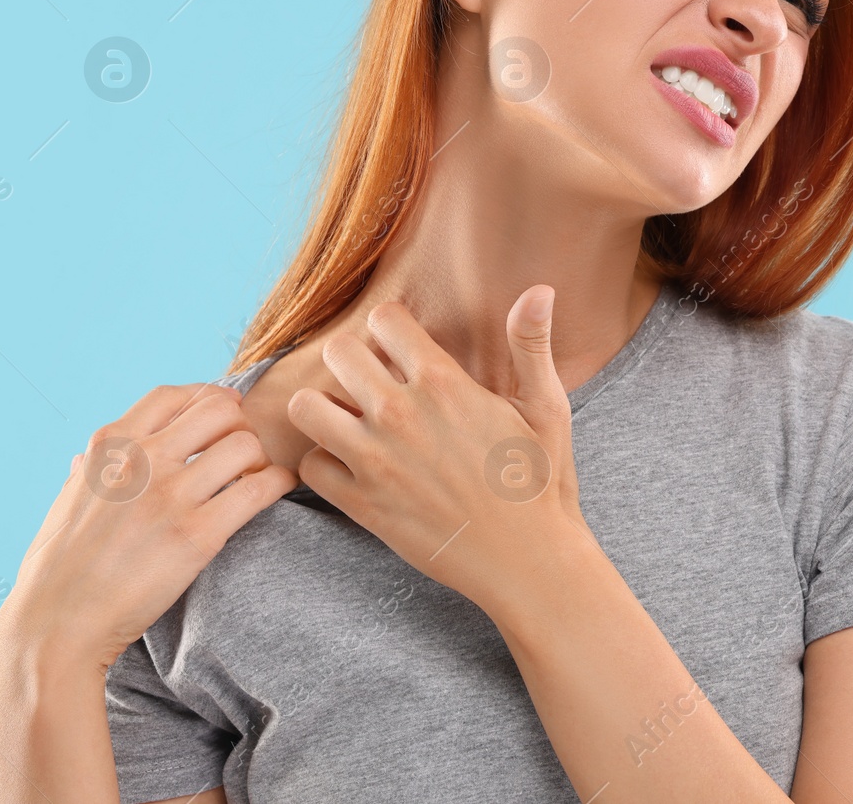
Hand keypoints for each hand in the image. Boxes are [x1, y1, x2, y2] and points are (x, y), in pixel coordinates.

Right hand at [0, 383, 298, 674]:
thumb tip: (84, 462)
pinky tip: (276, 490)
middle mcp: (143, 459)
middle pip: (218, 408)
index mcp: (110, 445)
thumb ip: (86, 474)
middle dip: (237, 425)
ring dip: (258, 458)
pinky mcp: (197, 535)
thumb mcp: (66, 503)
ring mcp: (171, 495)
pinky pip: (258, 490)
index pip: (172, 395)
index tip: (221, 415)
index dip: (205, 398)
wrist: (57, 623)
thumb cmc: (57, 570)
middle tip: (240, 453)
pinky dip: (277, 483)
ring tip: (254, 478)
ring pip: (244, 444)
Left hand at [287, 285, 587, 611]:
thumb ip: (530, 344)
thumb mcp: (547, 408)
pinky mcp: (362, 505)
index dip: (391, 328)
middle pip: (335, 352)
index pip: (384, 320)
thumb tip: (540, 288)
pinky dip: (324, 463)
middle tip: (368, 380)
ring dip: (324, 408)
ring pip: (305, 406)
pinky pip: (310, 465)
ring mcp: (375, 462)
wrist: (530, 564)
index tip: (400, 348)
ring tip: (349, 418)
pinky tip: (350, 465)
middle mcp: (401, 415)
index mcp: (444, 384)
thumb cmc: (542, 483)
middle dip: (350, 359)